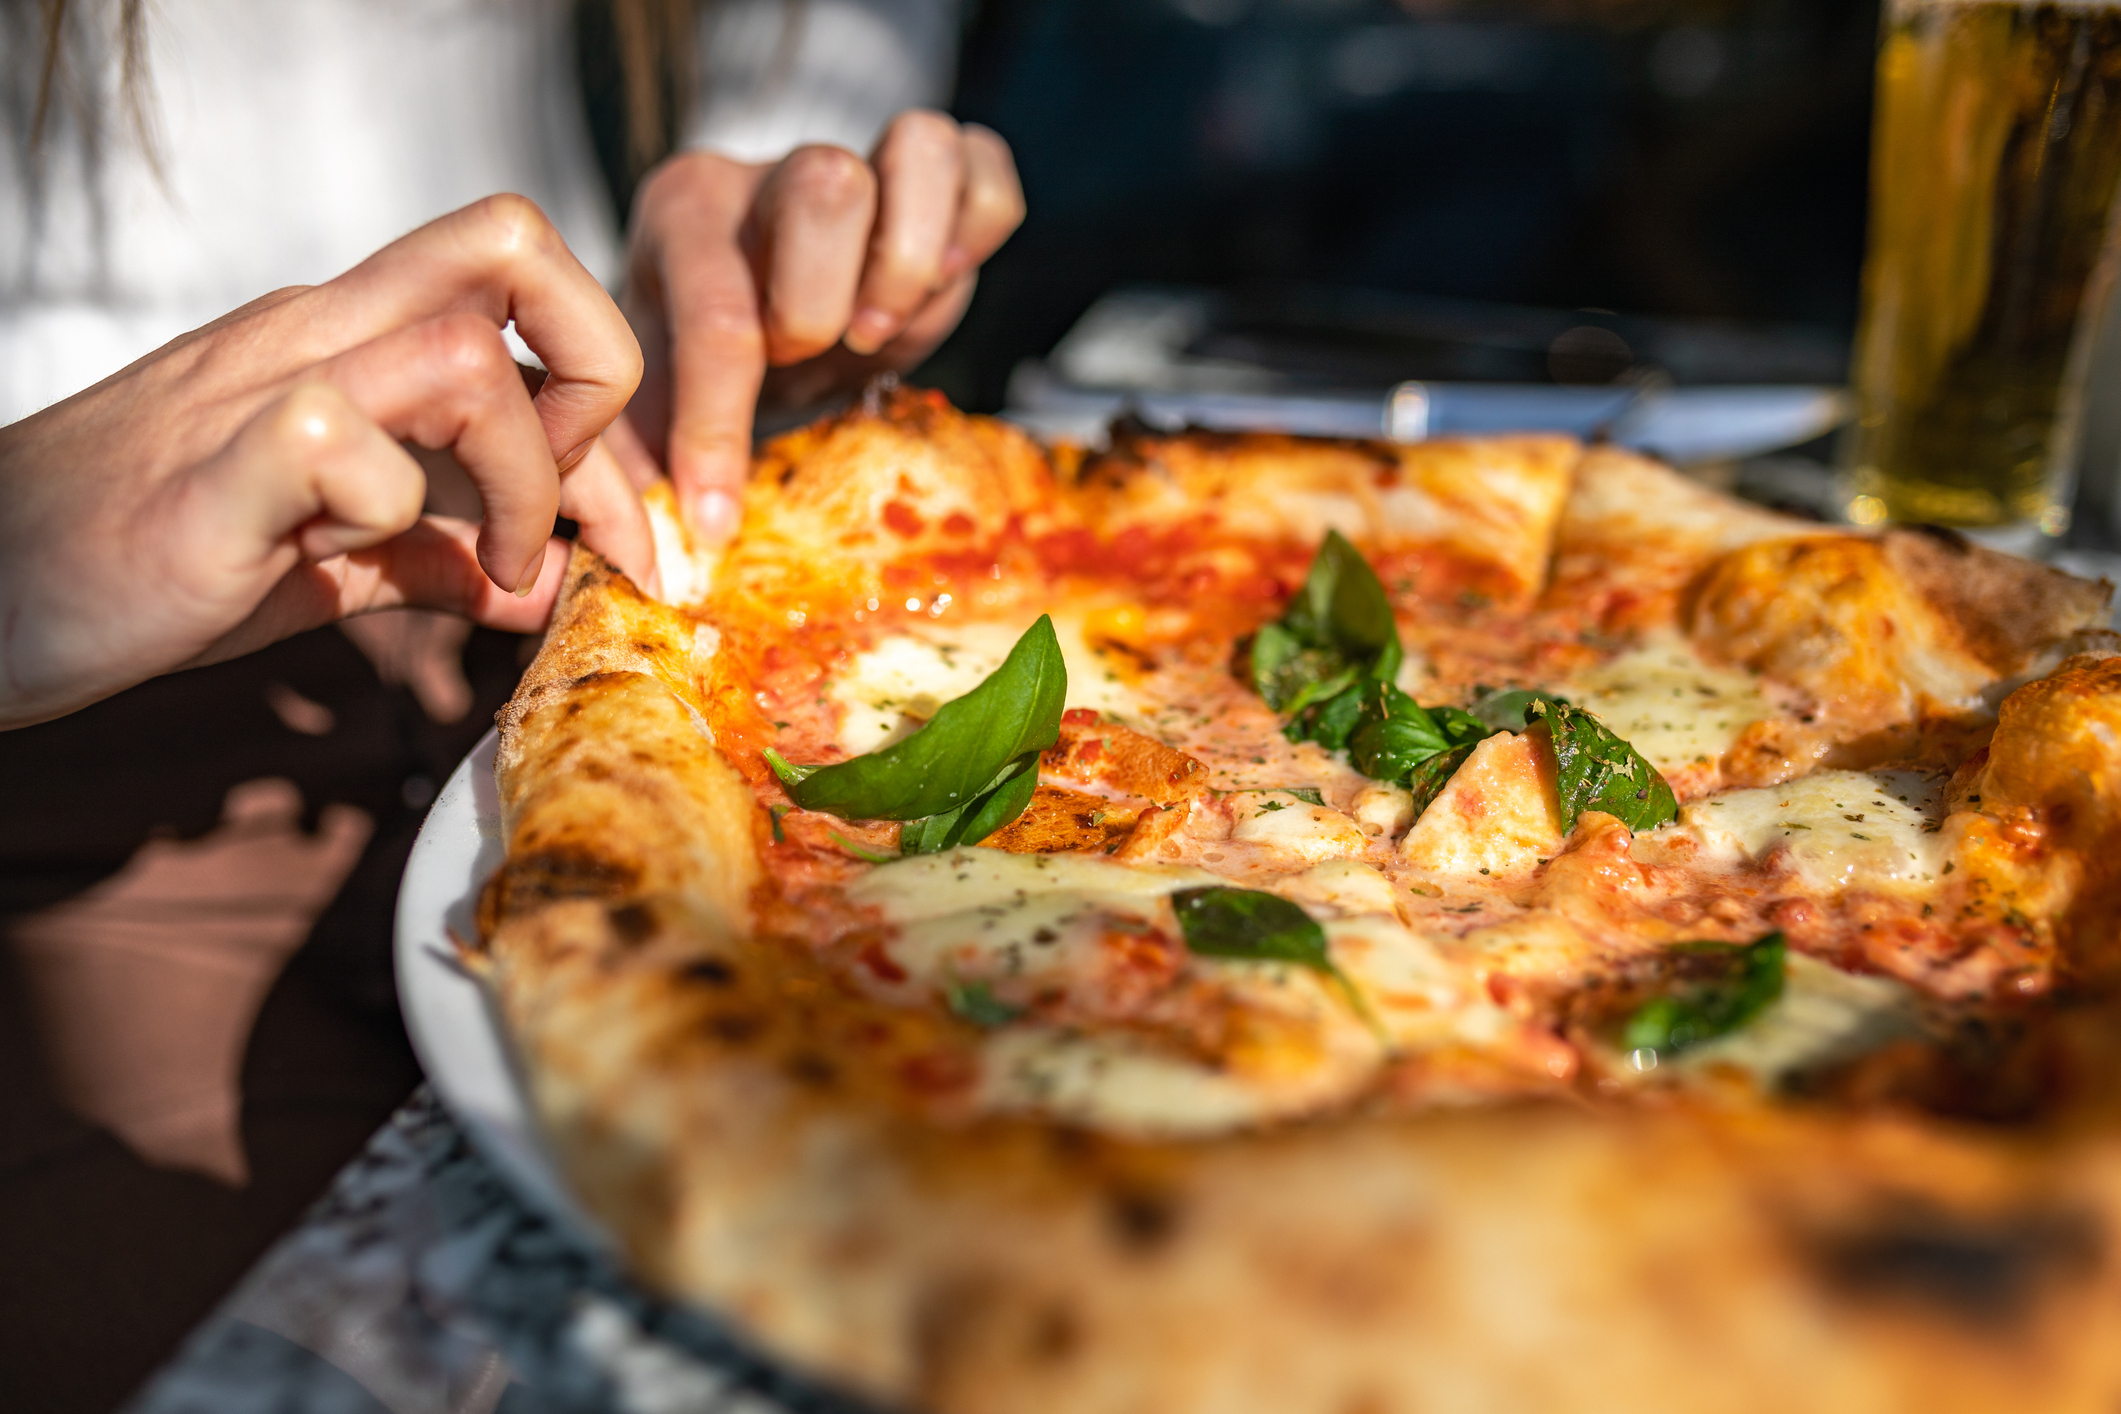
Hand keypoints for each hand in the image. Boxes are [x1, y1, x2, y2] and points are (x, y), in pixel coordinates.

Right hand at [0, 196, 647, 728]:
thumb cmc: (154, 562)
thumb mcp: (327, 563)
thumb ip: (438, 560)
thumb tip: (554, 582)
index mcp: (350, 339)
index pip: (523, 280)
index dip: (604, 389)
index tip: (607, 522)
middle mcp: (318, 335)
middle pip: (513, 244)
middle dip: (602, 372)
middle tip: (577, 507)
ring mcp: (264, 393)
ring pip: (464, 352)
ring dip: (524, 474)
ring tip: (496, 564)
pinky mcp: (212, 474)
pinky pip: (339, 442)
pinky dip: (388, 510)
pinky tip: (357, 556)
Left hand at [620, 110, 1024, 536]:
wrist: (766, 308)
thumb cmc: (708, 364)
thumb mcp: (650, 407)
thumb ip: (633, 467)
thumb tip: (644, 561)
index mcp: (684, 216)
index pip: (714, 315)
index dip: (718, 430)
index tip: (719, 520)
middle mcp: (770, 171)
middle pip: (826, 187)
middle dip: (827, 302)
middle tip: (816, 361)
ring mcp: (861, 159)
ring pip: (919, 148)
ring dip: (914, 259)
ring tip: (882, 329)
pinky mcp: (935, 170)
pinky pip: (983, 163)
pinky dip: (978, 231)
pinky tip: (939, 289)